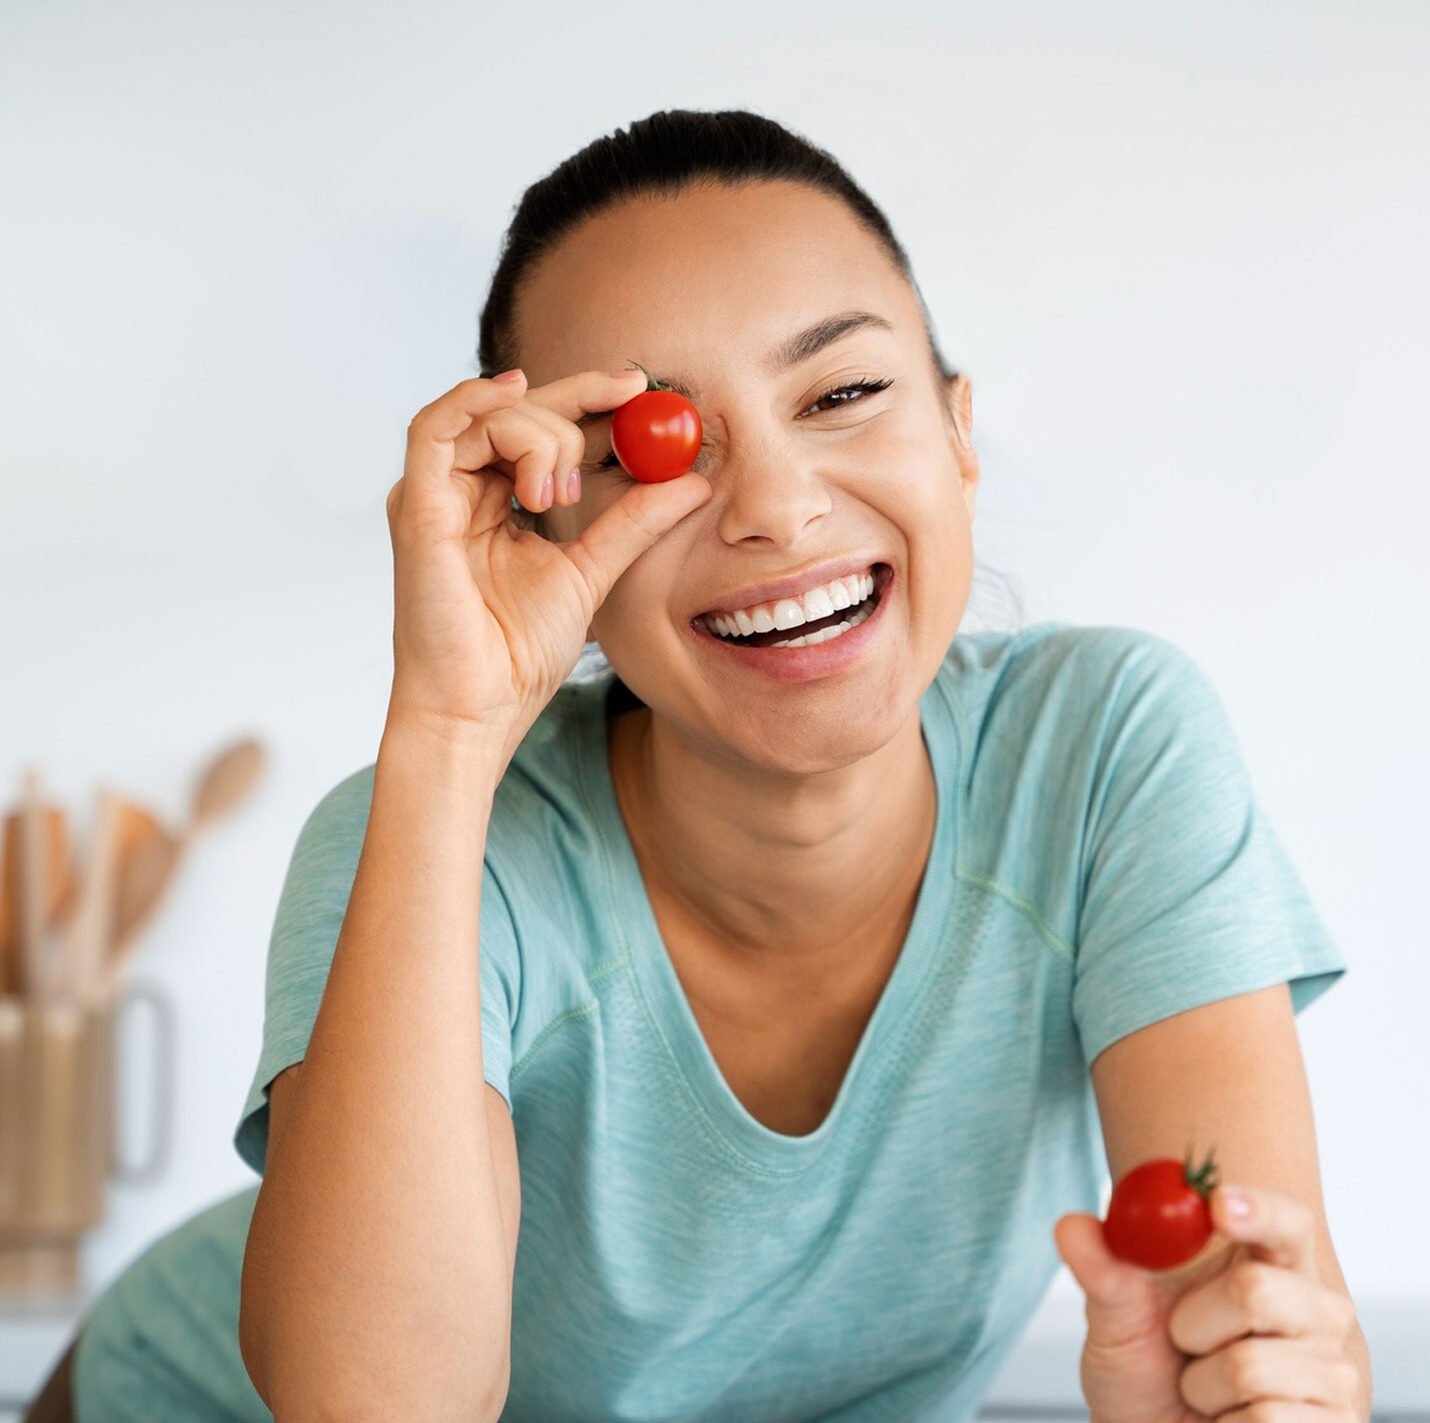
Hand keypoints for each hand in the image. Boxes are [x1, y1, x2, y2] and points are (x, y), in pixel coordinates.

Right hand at [385, 367, 711, 755]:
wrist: (481, 707)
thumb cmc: (516, 653)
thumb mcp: (592, 570)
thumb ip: (632, 522)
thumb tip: (691, 481)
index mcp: (496, 502)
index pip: (540, 428)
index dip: (587, 397)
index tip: (639, 387)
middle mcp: (461, 491)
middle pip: (515, 411)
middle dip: (573, 409)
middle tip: (619, 427)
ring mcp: (435, 496)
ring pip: (488, 416)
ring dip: (540, 436)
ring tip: (557, 495)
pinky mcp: (416, 507)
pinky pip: (432, 429)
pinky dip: (472, 399)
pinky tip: (513, 391)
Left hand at [1054, 1184, 1363, 1420]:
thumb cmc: (1151, 1369)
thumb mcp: (1117, 1315)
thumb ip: (1102, 1269)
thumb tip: (1071, 1225)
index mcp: (1271, 1261)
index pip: (1287, 1222)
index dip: (1258, 1210)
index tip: (1217, 1204)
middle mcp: (1315, 1311)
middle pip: (1255, 1289)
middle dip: (1192, 1323)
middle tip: (1183, 1342)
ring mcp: (1333, 1373)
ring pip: (1248, 1366)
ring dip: (1203, 1386)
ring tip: (1206, 1390)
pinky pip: (1267, 1421)